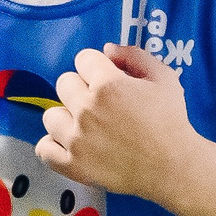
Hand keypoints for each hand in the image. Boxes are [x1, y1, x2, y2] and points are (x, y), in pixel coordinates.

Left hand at [38, 43, 200, 199]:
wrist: (171, 166)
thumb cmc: (170, 120)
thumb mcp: (163, 77)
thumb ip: (134, 56)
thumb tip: (107, 49)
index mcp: (108, 85)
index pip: (83, 59)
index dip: (97, 67)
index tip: (107, 79)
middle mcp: (86, 109)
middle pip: (64, 83)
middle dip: (81, 88)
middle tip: (100, 104)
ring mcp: (76, 139)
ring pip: (50, 115)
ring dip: (66, 117)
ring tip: (86, 126)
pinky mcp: (71, 165)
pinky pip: (43, 149)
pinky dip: (53, 146)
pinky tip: (70, 144)